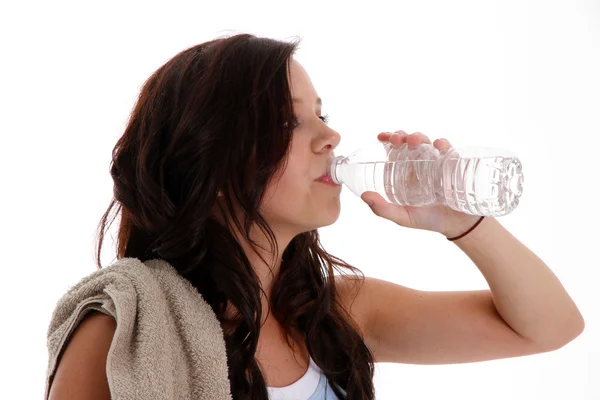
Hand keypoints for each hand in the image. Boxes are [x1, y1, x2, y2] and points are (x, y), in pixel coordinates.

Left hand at [360, 130, 481, 236]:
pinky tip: (439, 145)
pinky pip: (449, 150)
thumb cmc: (429, 220)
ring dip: (419, 137)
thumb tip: (364, 195)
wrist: (458, 226)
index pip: (395, 150)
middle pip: (409, 143)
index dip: (389, 140)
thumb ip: (383, 210)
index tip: (382, 136)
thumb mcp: (404, 217)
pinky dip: (444, 144)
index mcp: (406, 173)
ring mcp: (437, 163)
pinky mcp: (454, 164)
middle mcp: (420, 165)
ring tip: (414, 140)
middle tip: (398, 139)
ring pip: (427, 143)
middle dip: (402, 136)